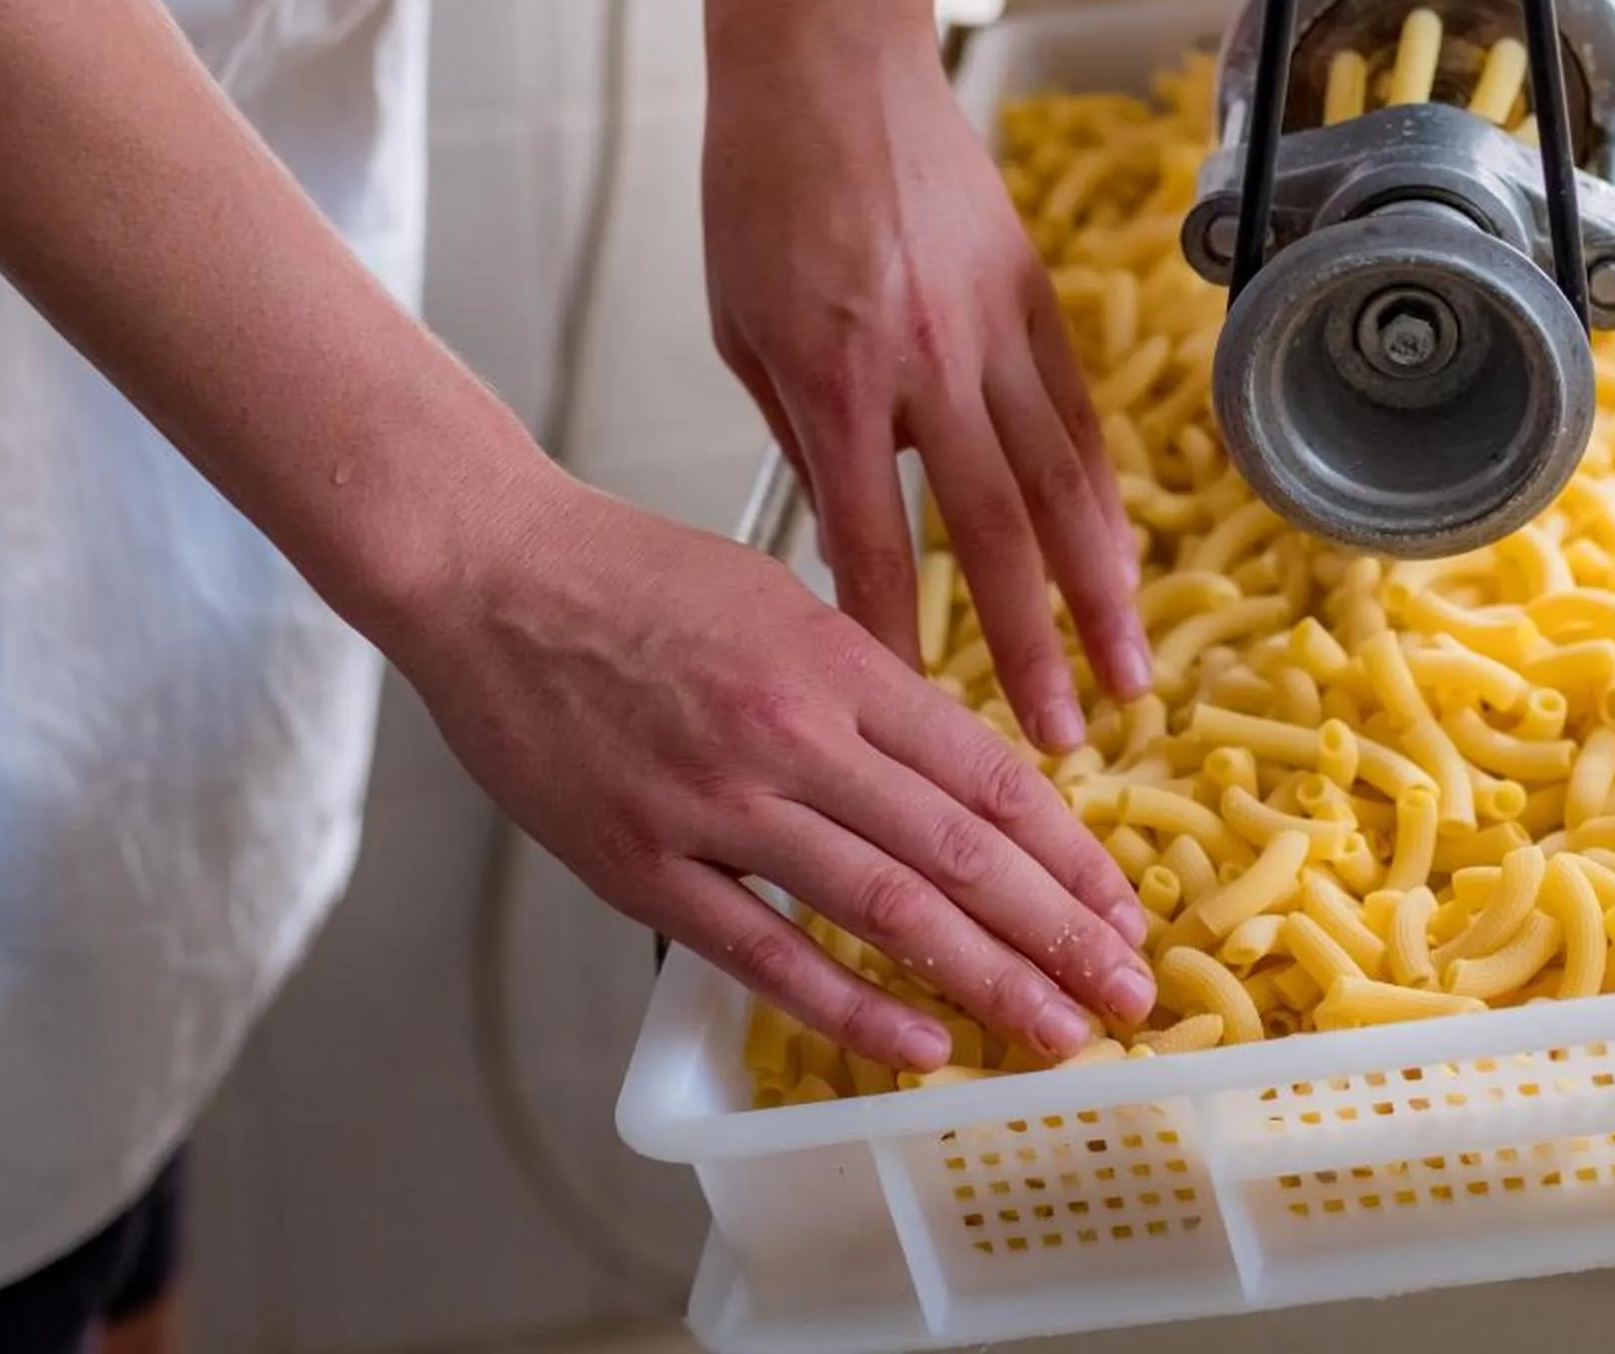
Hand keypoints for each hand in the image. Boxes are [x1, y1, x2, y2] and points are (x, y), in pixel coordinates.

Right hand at [397, 474, 1155, 1069]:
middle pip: (958, 848)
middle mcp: (792, 734)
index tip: (1121, 907)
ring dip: (984, 978)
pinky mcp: (640, 862)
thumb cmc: (627, 577)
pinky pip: (763, 948)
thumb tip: (947, 762)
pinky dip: (846, 1004)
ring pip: (882, 905)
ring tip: (1056, 1032)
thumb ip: (863, 682)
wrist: (487, 571)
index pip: (985, 773)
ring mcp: (716, 803)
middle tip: (1127, 993)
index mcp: (837, 662)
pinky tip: (916, 1042)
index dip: (1066, 852)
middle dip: (1057, 932)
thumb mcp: (778, 598)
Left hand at [700, 0, 1151, 749]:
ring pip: (1062, 479)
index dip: (892, 631)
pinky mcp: (1032, 291)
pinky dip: (1102, 492)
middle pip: (991, 530)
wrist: (829, 58)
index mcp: (833, 375)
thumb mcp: (740, 326)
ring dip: (1099, 587)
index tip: (912, 711)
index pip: (870, 536)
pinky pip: (1076, 411)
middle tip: (1061, 734)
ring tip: (1127, 672)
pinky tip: (1120, 554)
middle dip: (1029, 642)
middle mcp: (926, 360)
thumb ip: (800, 430)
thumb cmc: (759, 188)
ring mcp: (992, 324)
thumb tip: (844, 528)